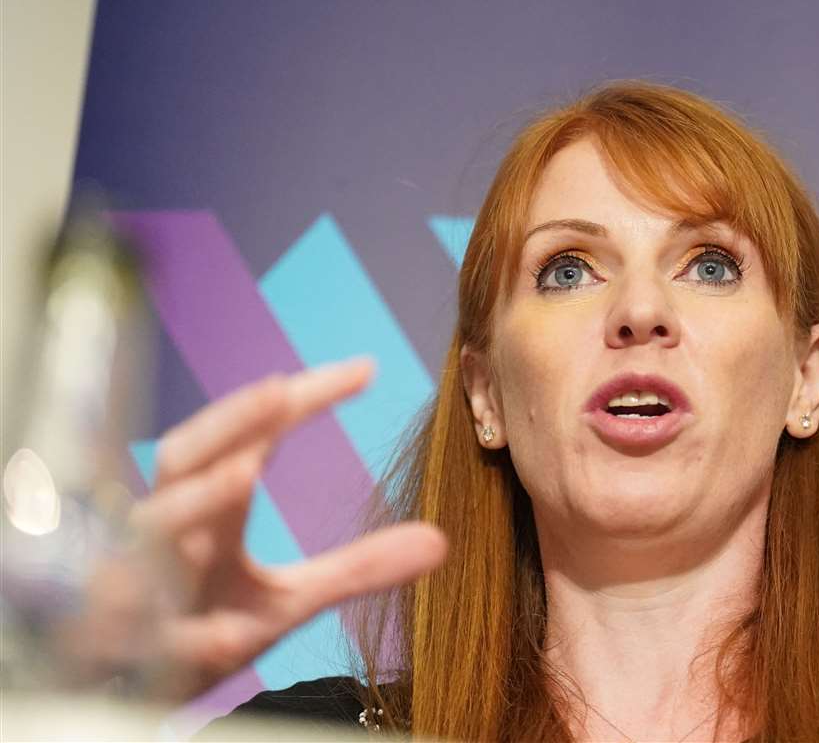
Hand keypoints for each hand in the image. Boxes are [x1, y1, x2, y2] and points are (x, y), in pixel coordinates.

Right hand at [114, 358, 446, 699]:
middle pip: (184, 459)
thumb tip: (440, 541)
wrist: (135, 699)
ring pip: (155, 530)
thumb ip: (356, 567)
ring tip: (245, 471)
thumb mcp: (287, 601)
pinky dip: (186, 635)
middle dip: (228, 422)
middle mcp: (170, 536)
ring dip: (195, 500)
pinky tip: (225, 635)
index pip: (250, 440)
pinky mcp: (128, 648)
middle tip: (281, 386)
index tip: (365, 369)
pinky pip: (153, 636)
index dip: (298, 401)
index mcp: (209, 515)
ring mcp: (140, 584)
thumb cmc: (204, 625)